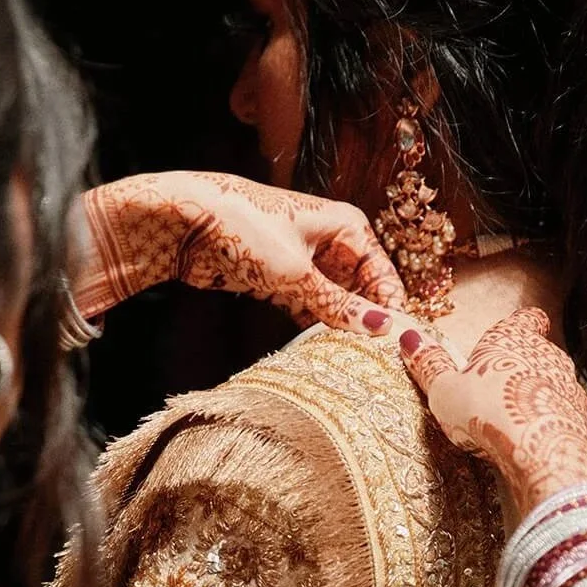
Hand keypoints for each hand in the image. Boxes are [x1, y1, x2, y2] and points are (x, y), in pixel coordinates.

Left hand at [77, 171, 405, 332]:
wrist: (186, 222)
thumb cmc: (245, 230)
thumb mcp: (297, 273)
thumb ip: (338, 305)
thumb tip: (381, 330)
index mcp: (348, 227)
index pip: (383, 275)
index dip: (392, 311)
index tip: (400, 348)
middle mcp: (332, 242)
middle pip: (363, 291)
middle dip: (367, 323)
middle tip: (378, 362)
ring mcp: (307, 263)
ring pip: (336, 303)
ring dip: (340, 329)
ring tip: (354, 364)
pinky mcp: (282, 281)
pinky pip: (310, 309)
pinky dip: (314, 328)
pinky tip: (322, 353)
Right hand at [397, 308, 586, 514]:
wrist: (540, 451)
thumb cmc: (486, 412)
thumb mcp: (445, 390)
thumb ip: (429, 365)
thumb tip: (410, 339)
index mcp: (513, 337)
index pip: (526, 318)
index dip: (519, 325)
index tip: (509, 335)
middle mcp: (548, 354)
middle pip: (538, 352)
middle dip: (520, 368)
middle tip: (493, 391)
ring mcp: (569, 386)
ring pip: (552, 385)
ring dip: (535, 398)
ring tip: (510, 424)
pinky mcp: (582, 418)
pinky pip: (563, 416)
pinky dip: (549, 425)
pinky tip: (531, 443)